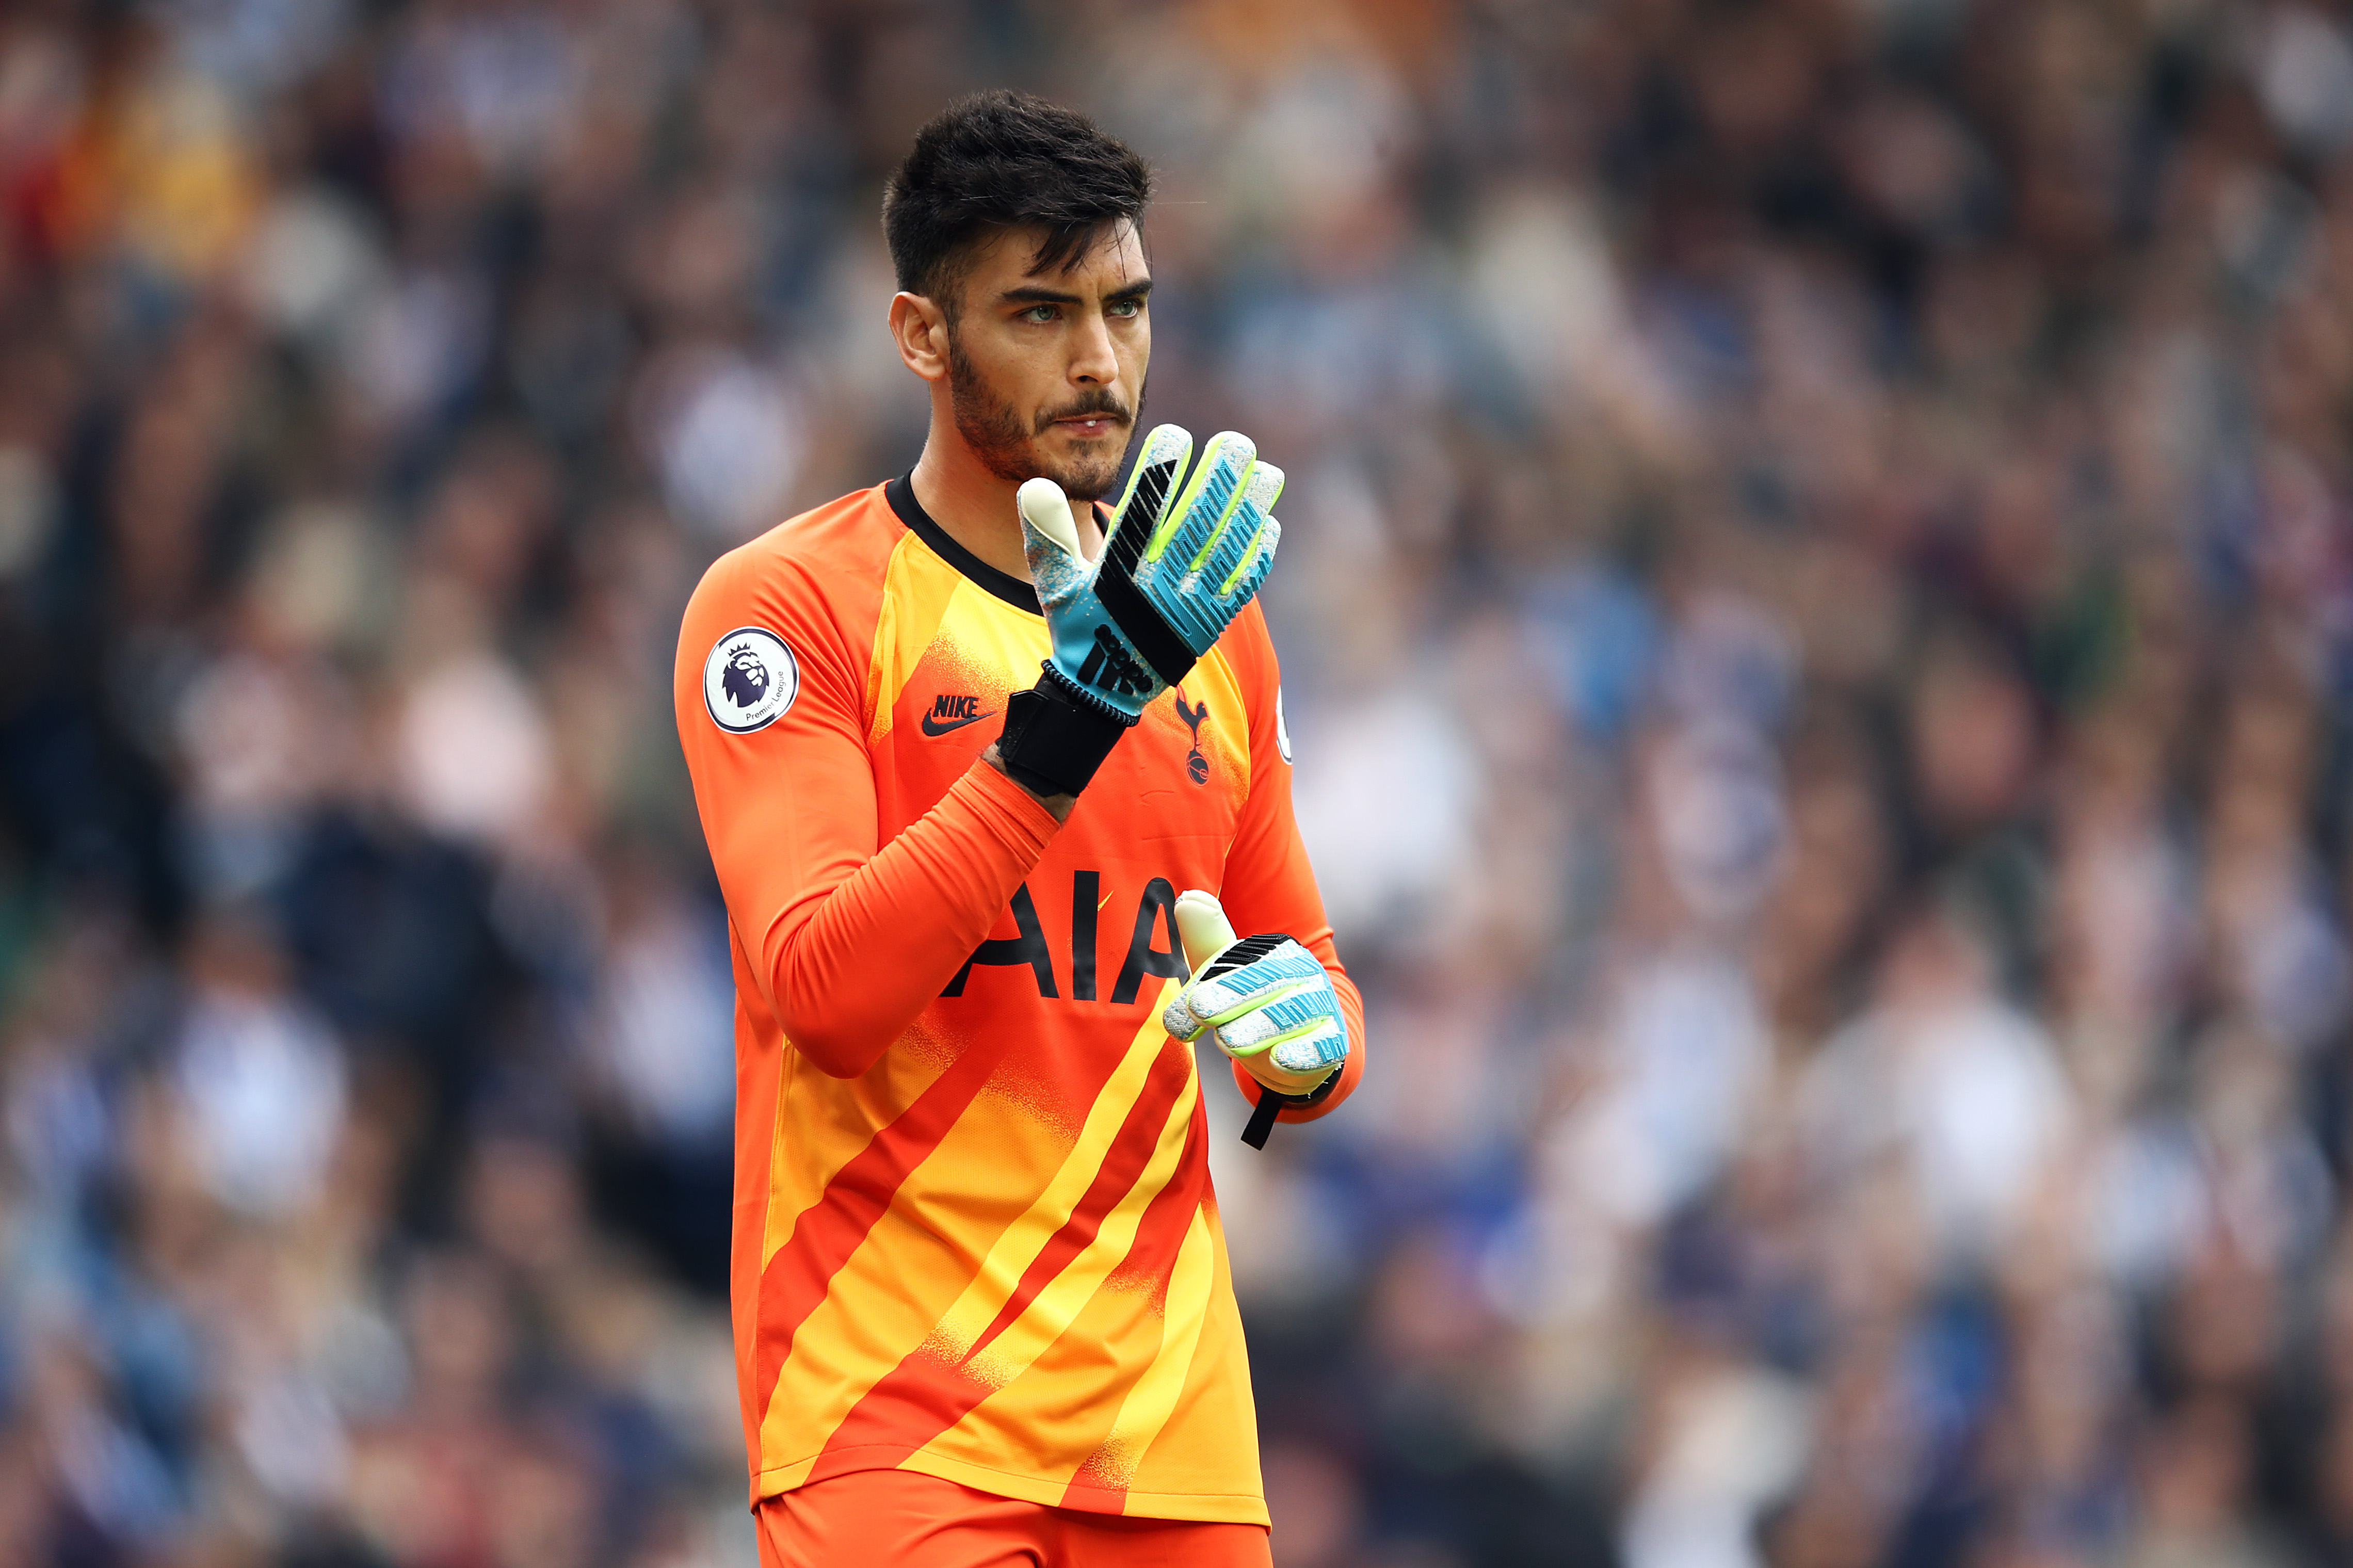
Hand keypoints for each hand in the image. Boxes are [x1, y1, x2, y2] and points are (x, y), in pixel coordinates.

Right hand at [1018, 426, 1280, 722]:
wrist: (1104, 689)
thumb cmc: (1080, 624)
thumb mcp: (1054, 581)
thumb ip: (1047, 532)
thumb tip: (1036, 484)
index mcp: (1118, 569)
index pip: (1142, 510)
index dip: (1161, 469)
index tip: (1176, 434)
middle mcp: (1156, 585)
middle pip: (1196, 522)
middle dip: (1219, 478)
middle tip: (1237, 441)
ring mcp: (1188, 606)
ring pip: (1227, 549)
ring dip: (1250, 508)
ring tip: (1267, 472)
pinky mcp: (1211, 624)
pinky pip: (1242, 585)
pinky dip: (1257, 553)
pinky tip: (1268, 522)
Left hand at [1161, 890, 1347, 1097]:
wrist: (1298, 1048)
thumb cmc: (1252, 1004)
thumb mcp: (1225, 973)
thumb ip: (1206, 940)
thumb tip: (1188, 898)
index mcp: (1273, 951)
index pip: (1240, 959)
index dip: (1212, 982)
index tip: (1187, 1008)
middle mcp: (1301, 972)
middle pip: (1268, 980)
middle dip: (1233, 995)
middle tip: (1202, 1011)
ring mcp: (1321, 1006)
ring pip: (1294, 1012)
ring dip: (1261, 1026)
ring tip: (1229, 1042)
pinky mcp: (1334, 1041)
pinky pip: (1322, 1046)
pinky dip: (1303, 1053)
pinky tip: (1282, 1059)